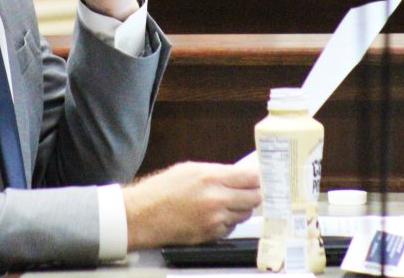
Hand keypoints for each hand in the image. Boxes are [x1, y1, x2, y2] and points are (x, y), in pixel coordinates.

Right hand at [122, 161, 261, 249]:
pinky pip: (230, 227)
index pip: (250, 177)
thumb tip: (238, 174)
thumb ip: (217, 172)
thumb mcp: (190, 169)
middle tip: (251, 190)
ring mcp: (215, 219)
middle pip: (253, 197)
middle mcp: (216, 199)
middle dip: (254, 193)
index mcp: (211, 178)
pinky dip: (227, 221)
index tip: (260, 177)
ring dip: (240, 208)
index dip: (258, 177)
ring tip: (227, 202)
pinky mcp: (211, 235)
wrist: (143, 215)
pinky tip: (214, 214)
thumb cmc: (162, 190)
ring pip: (243, 214)